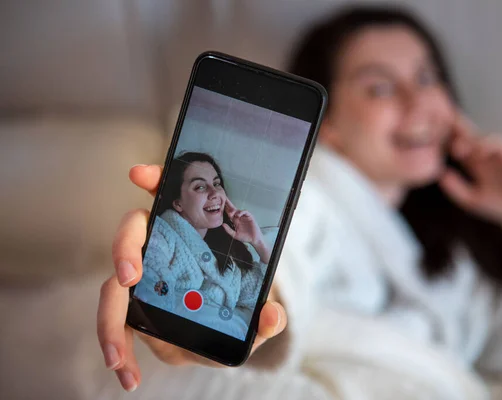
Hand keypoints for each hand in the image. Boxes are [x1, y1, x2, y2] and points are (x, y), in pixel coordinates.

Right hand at [98, 165, 286, 391]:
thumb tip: (272, 315)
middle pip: (132, 236)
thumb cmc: (241, 305)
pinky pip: (116, 324)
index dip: (154, 181)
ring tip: (117, 351)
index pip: (167, 199)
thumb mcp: (258, 309)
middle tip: (131, 275)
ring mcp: (144, 281)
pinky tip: (127, 375)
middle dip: (125, 248)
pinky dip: (117, 348)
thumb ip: (267, 314)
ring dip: (110, 316)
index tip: (141, 174)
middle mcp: (160, 252)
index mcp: (189, 235)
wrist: (230, 329)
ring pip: (114, 283)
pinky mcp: (135, 310)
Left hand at [222, 198, 263, 246]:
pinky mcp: (250, 216)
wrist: (254, 239)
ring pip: (238, 210)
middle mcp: (239, 217)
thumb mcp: (235, 235)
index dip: (225, 209)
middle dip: (228, 204)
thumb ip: (228, 230)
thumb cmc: (245, 237)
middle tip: (224, 199)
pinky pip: (245, 212)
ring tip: (231, 213)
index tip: (220, 205)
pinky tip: (238, 215)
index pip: (229, 213)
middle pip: (233, 209)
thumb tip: (222, 224)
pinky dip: (241, 212)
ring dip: (234, 210)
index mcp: (235, 221)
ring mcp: (244, 216)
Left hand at [440, 115, 501, 226]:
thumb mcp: (471, 200)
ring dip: (468, 140)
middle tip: (438, 130)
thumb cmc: (496, 206)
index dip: (444, 136)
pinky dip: (488, 145)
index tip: (427, 133)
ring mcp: (498, 154)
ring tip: (456, 149)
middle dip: (454, 129)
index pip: (457, 143)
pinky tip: (477, 153)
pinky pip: (500, 144)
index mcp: (473, 162)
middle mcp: (484, 154)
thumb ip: (456, 188)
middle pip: (467, 134)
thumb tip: (440, 175)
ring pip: (481, 137)